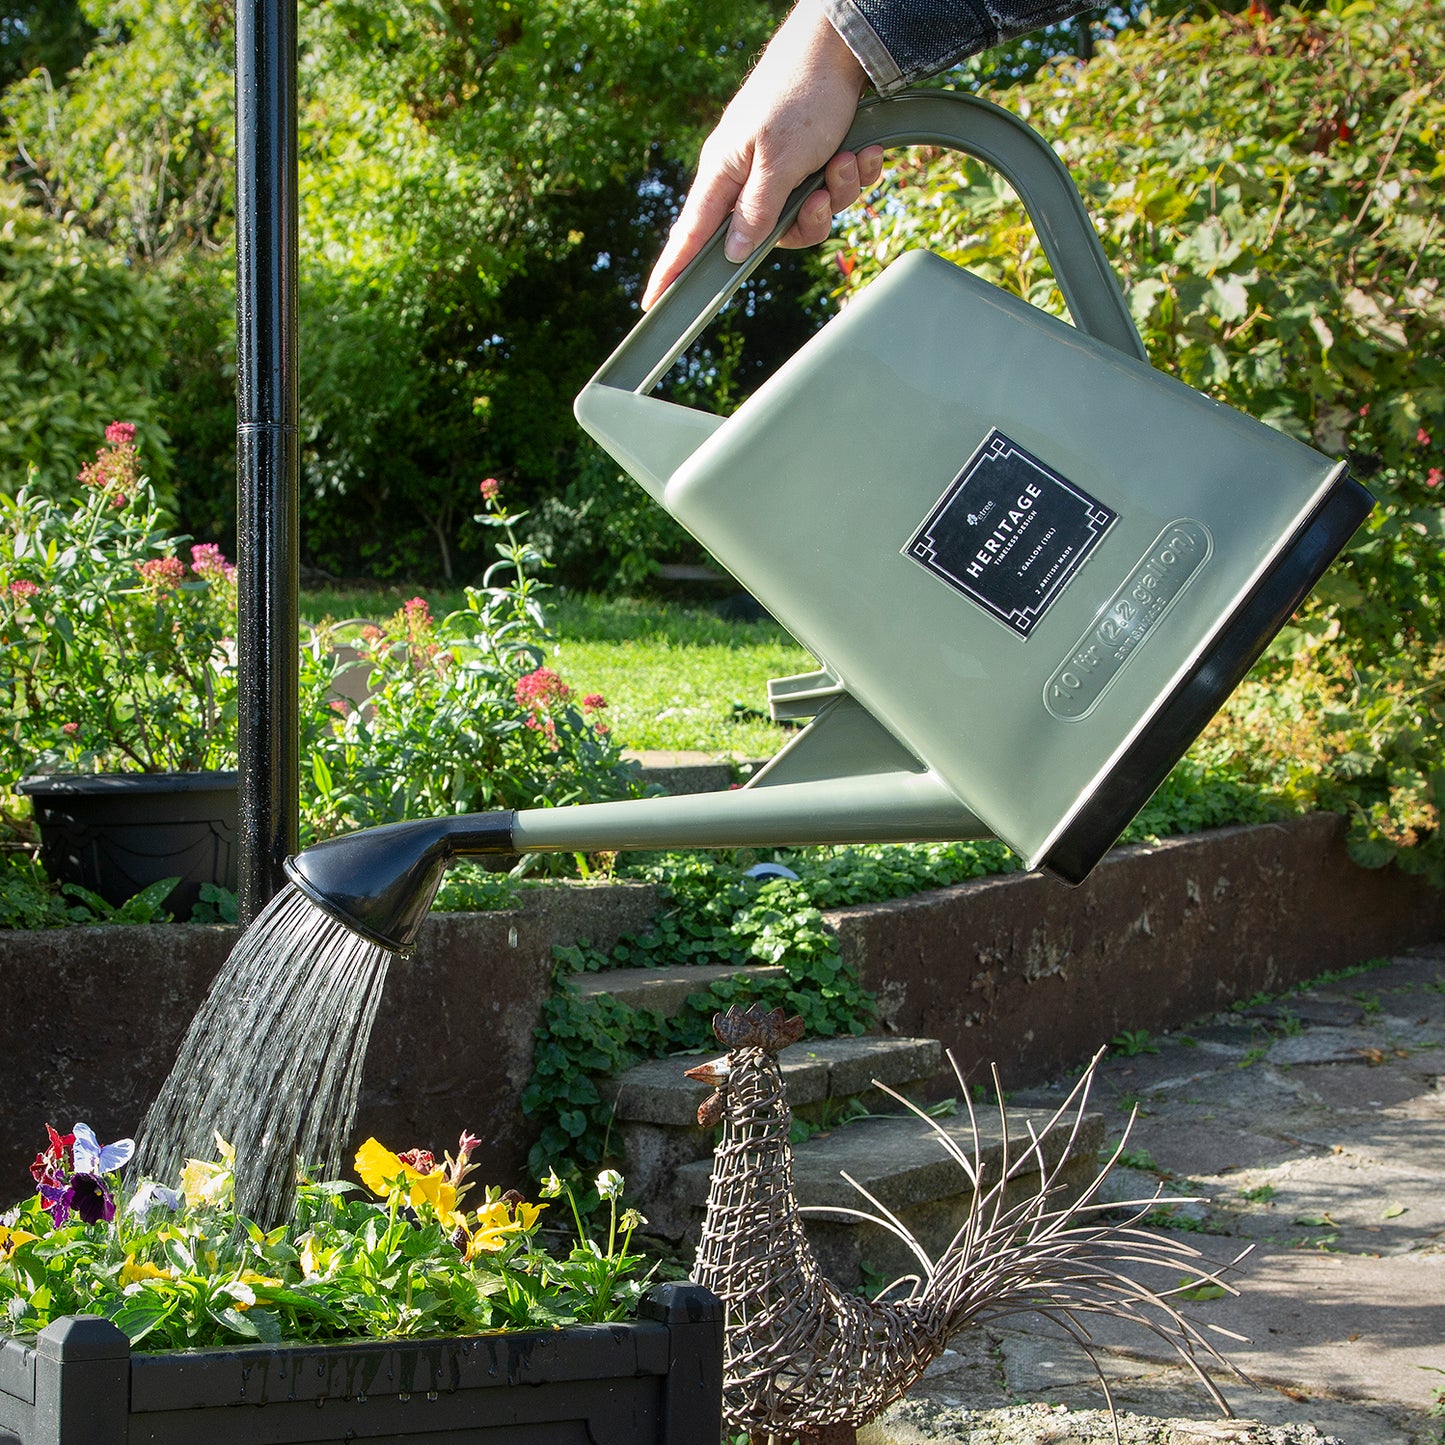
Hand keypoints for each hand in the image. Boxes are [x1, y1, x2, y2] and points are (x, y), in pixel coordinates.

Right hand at [640, 0, 883, 310]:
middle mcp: (749, 176)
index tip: (653, 302)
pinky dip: (850, 174)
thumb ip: (755, 211)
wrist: (840, 45)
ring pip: (808, 215)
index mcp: (724, 173)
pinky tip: (859, 151)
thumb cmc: (800, 94)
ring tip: (844, 159)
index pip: (690, 234)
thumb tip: (732, 253)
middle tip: (820, 195)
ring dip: (836, 192)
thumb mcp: (778, 160)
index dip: (672, 270)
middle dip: (807, 221)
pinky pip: (831, 191)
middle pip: (770, 235)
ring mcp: (781, 169)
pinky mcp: (810, 159)